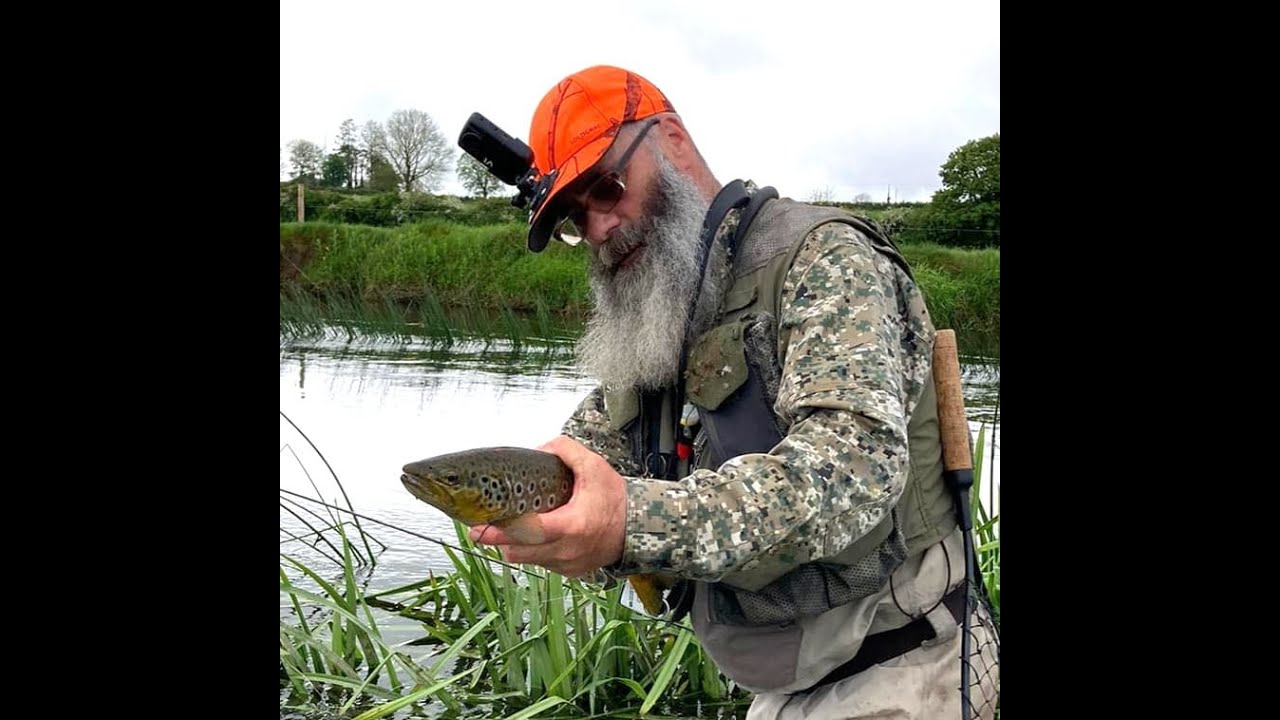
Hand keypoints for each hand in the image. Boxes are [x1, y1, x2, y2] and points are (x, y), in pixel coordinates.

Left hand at [468, 435, 626, 577]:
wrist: (638, 527)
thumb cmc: (615, 499)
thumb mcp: (593, 467)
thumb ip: (565, 450)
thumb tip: (539, 449)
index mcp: (572, 526)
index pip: (528, 532)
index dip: (500, 532)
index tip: (479, 529)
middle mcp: (568, 550)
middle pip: (520, 552)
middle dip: (499, 540)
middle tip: (481, 528)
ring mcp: (568, 565)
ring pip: (527, 560)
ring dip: (515, 546)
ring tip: (508, 528)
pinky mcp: (569, 572)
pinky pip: (541, 564)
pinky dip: (532, 552)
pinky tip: (533, 536)